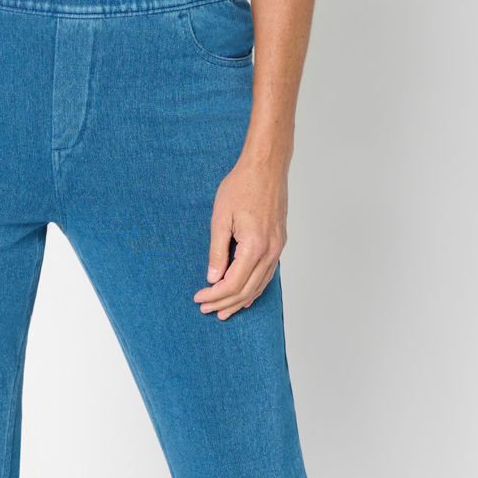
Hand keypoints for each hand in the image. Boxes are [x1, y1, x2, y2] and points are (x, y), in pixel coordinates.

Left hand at [195, 152, 287, 318]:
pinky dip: (255, 288)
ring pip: (260, 285)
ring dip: (241, 300)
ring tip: (224, 311)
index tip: (199, 298)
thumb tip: (213, 278)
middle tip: (206, 309)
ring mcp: (277, 248)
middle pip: (247, 290)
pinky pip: (268, 274)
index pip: (233, 283)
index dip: (214, 295)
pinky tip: (246, 295)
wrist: (266, 167)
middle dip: (225, 303)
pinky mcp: (279, 243)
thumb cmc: (241, 186)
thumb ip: (217, 251)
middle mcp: (270, 251)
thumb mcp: (220, 218)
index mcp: (254, 246)